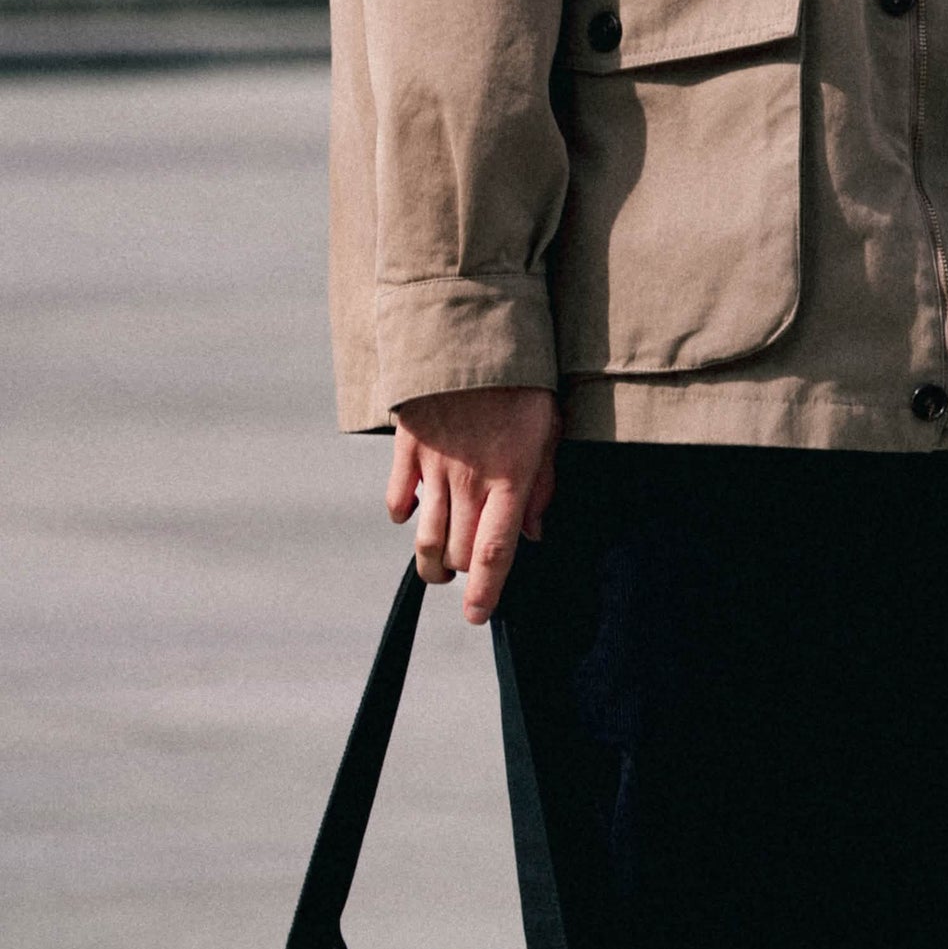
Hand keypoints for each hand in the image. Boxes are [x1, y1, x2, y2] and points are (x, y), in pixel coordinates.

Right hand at [386, 384, 560, 622]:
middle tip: (469, 568)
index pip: (495, 551)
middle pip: (457, 552)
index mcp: (510, 476)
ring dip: (432, 560)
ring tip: (439, 564)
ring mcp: (433, 467)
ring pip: (425, 538)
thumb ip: (542, 484)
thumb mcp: (549, 428)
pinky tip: (414, 513)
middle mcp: (469, 480)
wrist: (474, 333)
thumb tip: (533, 532)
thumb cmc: (521, 381)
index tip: (478, 615)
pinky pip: (396, 500)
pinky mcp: (406, 449)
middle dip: (464, 571)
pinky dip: (403, 515)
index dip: (487, 591)